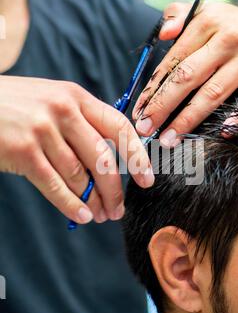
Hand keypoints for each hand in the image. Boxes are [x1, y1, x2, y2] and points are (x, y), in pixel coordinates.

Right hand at [0, 76, 153, 223]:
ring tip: (99, 215)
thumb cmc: (16, 106)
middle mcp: (63, 110)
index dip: (136, 156)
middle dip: (114, 190)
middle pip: (103, 159)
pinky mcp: (23, 152)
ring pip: (79, 176)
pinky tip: (82, 216)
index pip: (118, 127)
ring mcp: (43, 131)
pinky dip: (71, 205)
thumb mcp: (52, 101)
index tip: (146, 179)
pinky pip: (56, 185)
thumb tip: (107, 164)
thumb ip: (80, 124)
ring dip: (93, 202)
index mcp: (76, 97)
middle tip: (118, 209)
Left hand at [133, 1, 237, 146]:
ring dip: (188, 119)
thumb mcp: (210, 12)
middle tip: (145, 128)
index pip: (173, 60)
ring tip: (169, 138)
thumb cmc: (237, 27)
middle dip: (162, 106)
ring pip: (212, 93)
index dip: (153, 87)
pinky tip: (223, 132)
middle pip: (187, 77)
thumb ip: (180, 17)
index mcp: (207, 24)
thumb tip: (162, 33)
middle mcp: (227, 40)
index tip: (139, 109)